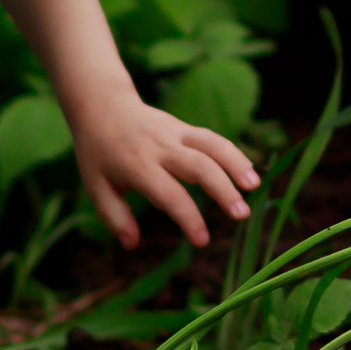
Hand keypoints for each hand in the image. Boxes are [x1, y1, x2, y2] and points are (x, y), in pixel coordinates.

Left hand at [69, 88, 259, 248]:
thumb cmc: (98, 153)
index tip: (202, 240)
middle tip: (242, 215)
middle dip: (223, 191)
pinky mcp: (185, 128)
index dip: (188, 218)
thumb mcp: (96, 186)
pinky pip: (212, 138)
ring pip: (212, 145)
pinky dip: (233, 153)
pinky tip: (249, 172)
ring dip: (236, 164)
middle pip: (199, 166)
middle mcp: (160, 148)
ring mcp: (175, 134)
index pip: (169, 194)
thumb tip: (132, 244)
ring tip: (255, 187)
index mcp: (137, 166)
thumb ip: (114, 217)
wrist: (102, 105)